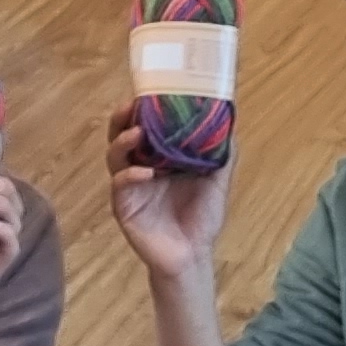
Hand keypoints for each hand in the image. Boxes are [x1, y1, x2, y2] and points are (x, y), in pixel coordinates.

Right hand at [102, 103, 227, 285]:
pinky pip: (120, 186)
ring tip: (137, 133)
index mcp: (159, 157)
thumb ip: (222, 152)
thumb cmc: (201, 218)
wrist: (193, 255)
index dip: (143, 108)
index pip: (145, 124)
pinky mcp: (124, 207)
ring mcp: (130, 187)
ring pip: (114, 157)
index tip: (150, 90)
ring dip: (123, 141)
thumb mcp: (217, 180)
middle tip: (130, 105)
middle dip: (122, 118)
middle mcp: (140, 166)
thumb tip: (230, 119)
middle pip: (121, 135)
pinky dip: (130, 175)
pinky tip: (145, 172)